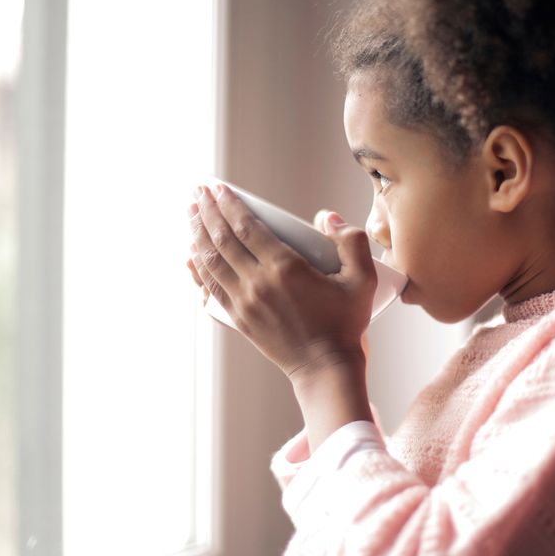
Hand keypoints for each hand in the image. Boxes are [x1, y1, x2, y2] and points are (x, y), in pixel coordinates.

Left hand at [186, 184, 376, 384]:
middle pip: (222, 240)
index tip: (219, 187)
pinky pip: (211, 288)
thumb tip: (327, 217)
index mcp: (285, 269)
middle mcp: (258, 284)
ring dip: (198, 234)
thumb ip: (352, 241)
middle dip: (208, 211)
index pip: (247, 227)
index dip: (229, 204)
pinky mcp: (239, 319)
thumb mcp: (362, 279)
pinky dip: (198, 268)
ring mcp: (245, 303)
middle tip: (199, 190)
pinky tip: (191, 255)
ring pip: (211, 262)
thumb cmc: (345, 323)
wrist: (326, 368)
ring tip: (192, 212)